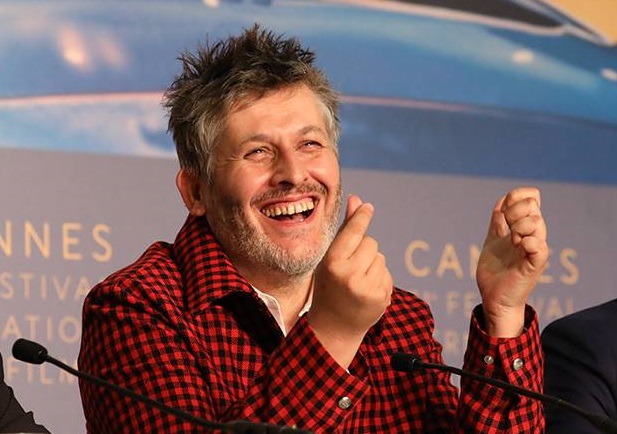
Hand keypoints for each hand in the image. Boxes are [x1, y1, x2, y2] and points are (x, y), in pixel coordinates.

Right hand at [307, 194, 392, 367]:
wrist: (334, 327)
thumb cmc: (329, 287)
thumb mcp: (329, 258)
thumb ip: (345, 230)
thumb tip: (357, 199)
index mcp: (332, 263)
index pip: (353, 232)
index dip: (361, 217)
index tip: (368, 207)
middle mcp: (350, 274)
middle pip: (370, 242)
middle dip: (363, 250)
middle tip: (350, 267)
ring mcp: (367, 287)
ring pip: (380, 257)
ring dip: (372, 264)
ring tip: (357, 282)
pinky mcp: (382, 297)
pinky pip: (387, 273)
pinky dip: (379, 278)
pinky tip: (366, 291)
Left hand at [476, 187, 548, 336]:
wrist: (493, 297)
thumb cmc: (494, 271)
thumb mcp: (493, 240)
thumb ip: (498, 222)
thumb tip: (502, 201)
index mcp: (524, 228)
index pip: (531, 198)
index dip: (516, 196)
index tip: (503, 212)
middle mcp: (533, 236)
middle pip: (533, 206)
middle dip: (513, 211)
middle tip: (506, 229)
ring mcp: (535, 250)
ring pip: (536, 222)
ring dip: (518, 227)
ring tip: (512, 241)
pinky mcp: (535, 265)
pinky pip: (539, 246)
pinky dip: (527, 242)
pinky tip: (518, 247)